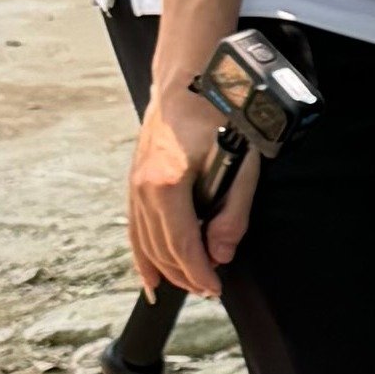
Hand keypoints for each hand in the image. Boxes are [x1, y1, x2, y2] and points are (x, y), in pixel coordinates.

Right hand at [125, 76, 242, 298]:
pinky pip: (134, 226)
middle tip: (207, 290)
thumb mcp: (239, 166)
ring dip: (163, 268)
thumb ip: (232, 214)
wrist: (188, 83)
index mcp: (168, 185)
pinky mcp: (135, 180)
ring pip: (143, 240)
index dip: (198, 272)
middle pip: (160, 248)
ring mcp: (135, 184)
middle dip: (184, 275)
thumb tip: (221, 253)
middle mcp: (144, 188)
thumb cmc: (217, 119)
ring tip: (182, 287)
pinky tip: (148, 273)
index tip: (214, 289)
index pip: (181, 244)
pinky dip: (141, 252)